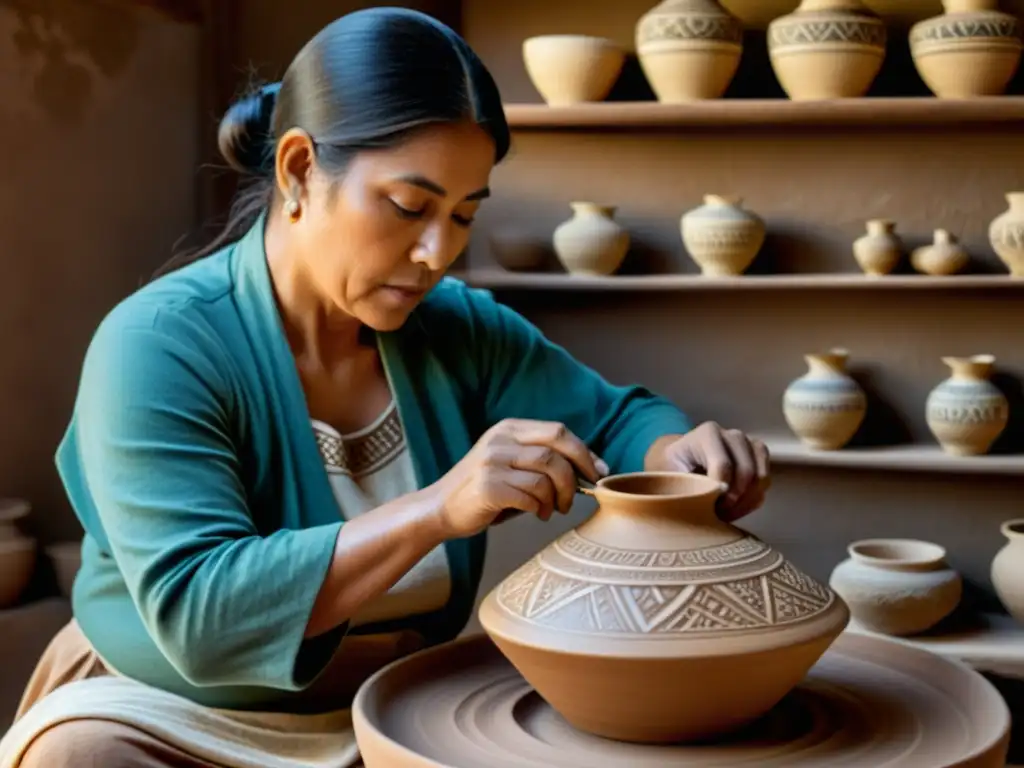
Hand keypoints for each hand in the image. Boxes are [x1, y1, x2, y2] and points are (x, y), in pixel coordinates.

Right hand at [427, 419, 608, 538]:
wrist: (439, 508)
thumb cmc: (483, 489)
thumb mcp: (508, 461)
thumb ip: (539, 458)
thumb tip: (589, 467)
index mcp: (508, 429)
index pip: (558, 432)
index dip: (585, 452)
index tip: (598, 472)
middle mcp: (500, 440)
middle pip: (556, 449)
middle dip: (576, 475)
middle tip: (579, 496)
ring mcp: (492, 463)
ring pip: (546, 474)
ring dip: (557, 496)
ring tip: (551, 510)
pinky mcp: (487, 487)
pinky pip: (530, 496)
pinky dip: (539, 508)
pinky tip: (535, 514)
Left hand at [647, 422, 769, 522]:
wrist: (681, 462)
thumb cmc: (672, 470)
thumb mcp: (668, 475)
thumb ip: (682, 485)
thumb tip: (698, 500)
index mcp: (708, 433)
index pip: (723, 466)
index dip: (718, 492)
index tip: (706, 505)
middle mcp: (732, 435)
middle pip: (746, 472)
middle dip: (734, 499)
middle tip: (717, 513)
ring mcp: (749, 444)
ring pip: (760, 478)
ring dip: (745, 502)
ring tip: (725, 512)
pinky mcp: (759, 457)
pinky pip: (765, 483)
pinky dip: (753, 500)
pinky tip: (735, 507)